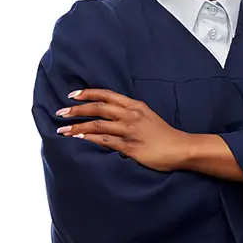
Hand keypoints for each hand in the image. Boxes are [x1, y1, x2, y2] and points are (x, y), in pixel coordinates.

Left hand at [55, 89, 190, 172]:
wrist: (181, 148)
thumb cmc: (165, 134)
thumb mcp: (148, 115)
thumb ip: (130, 112)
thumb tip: (111, 114)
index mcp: (135, 105)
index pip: (106, 94)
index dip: (87, 93)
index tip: (72, 95)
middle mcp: (131, 115)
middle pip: (98, 108)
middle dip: (76, 110)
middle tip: (61, 112)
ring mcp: (130, 131)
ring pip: (98, 125)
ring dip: (77, 126)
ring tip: (63, 129)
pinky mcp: (130, 147)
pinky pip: (105, 141)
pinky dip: (90, 139)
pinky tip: (79, 139)